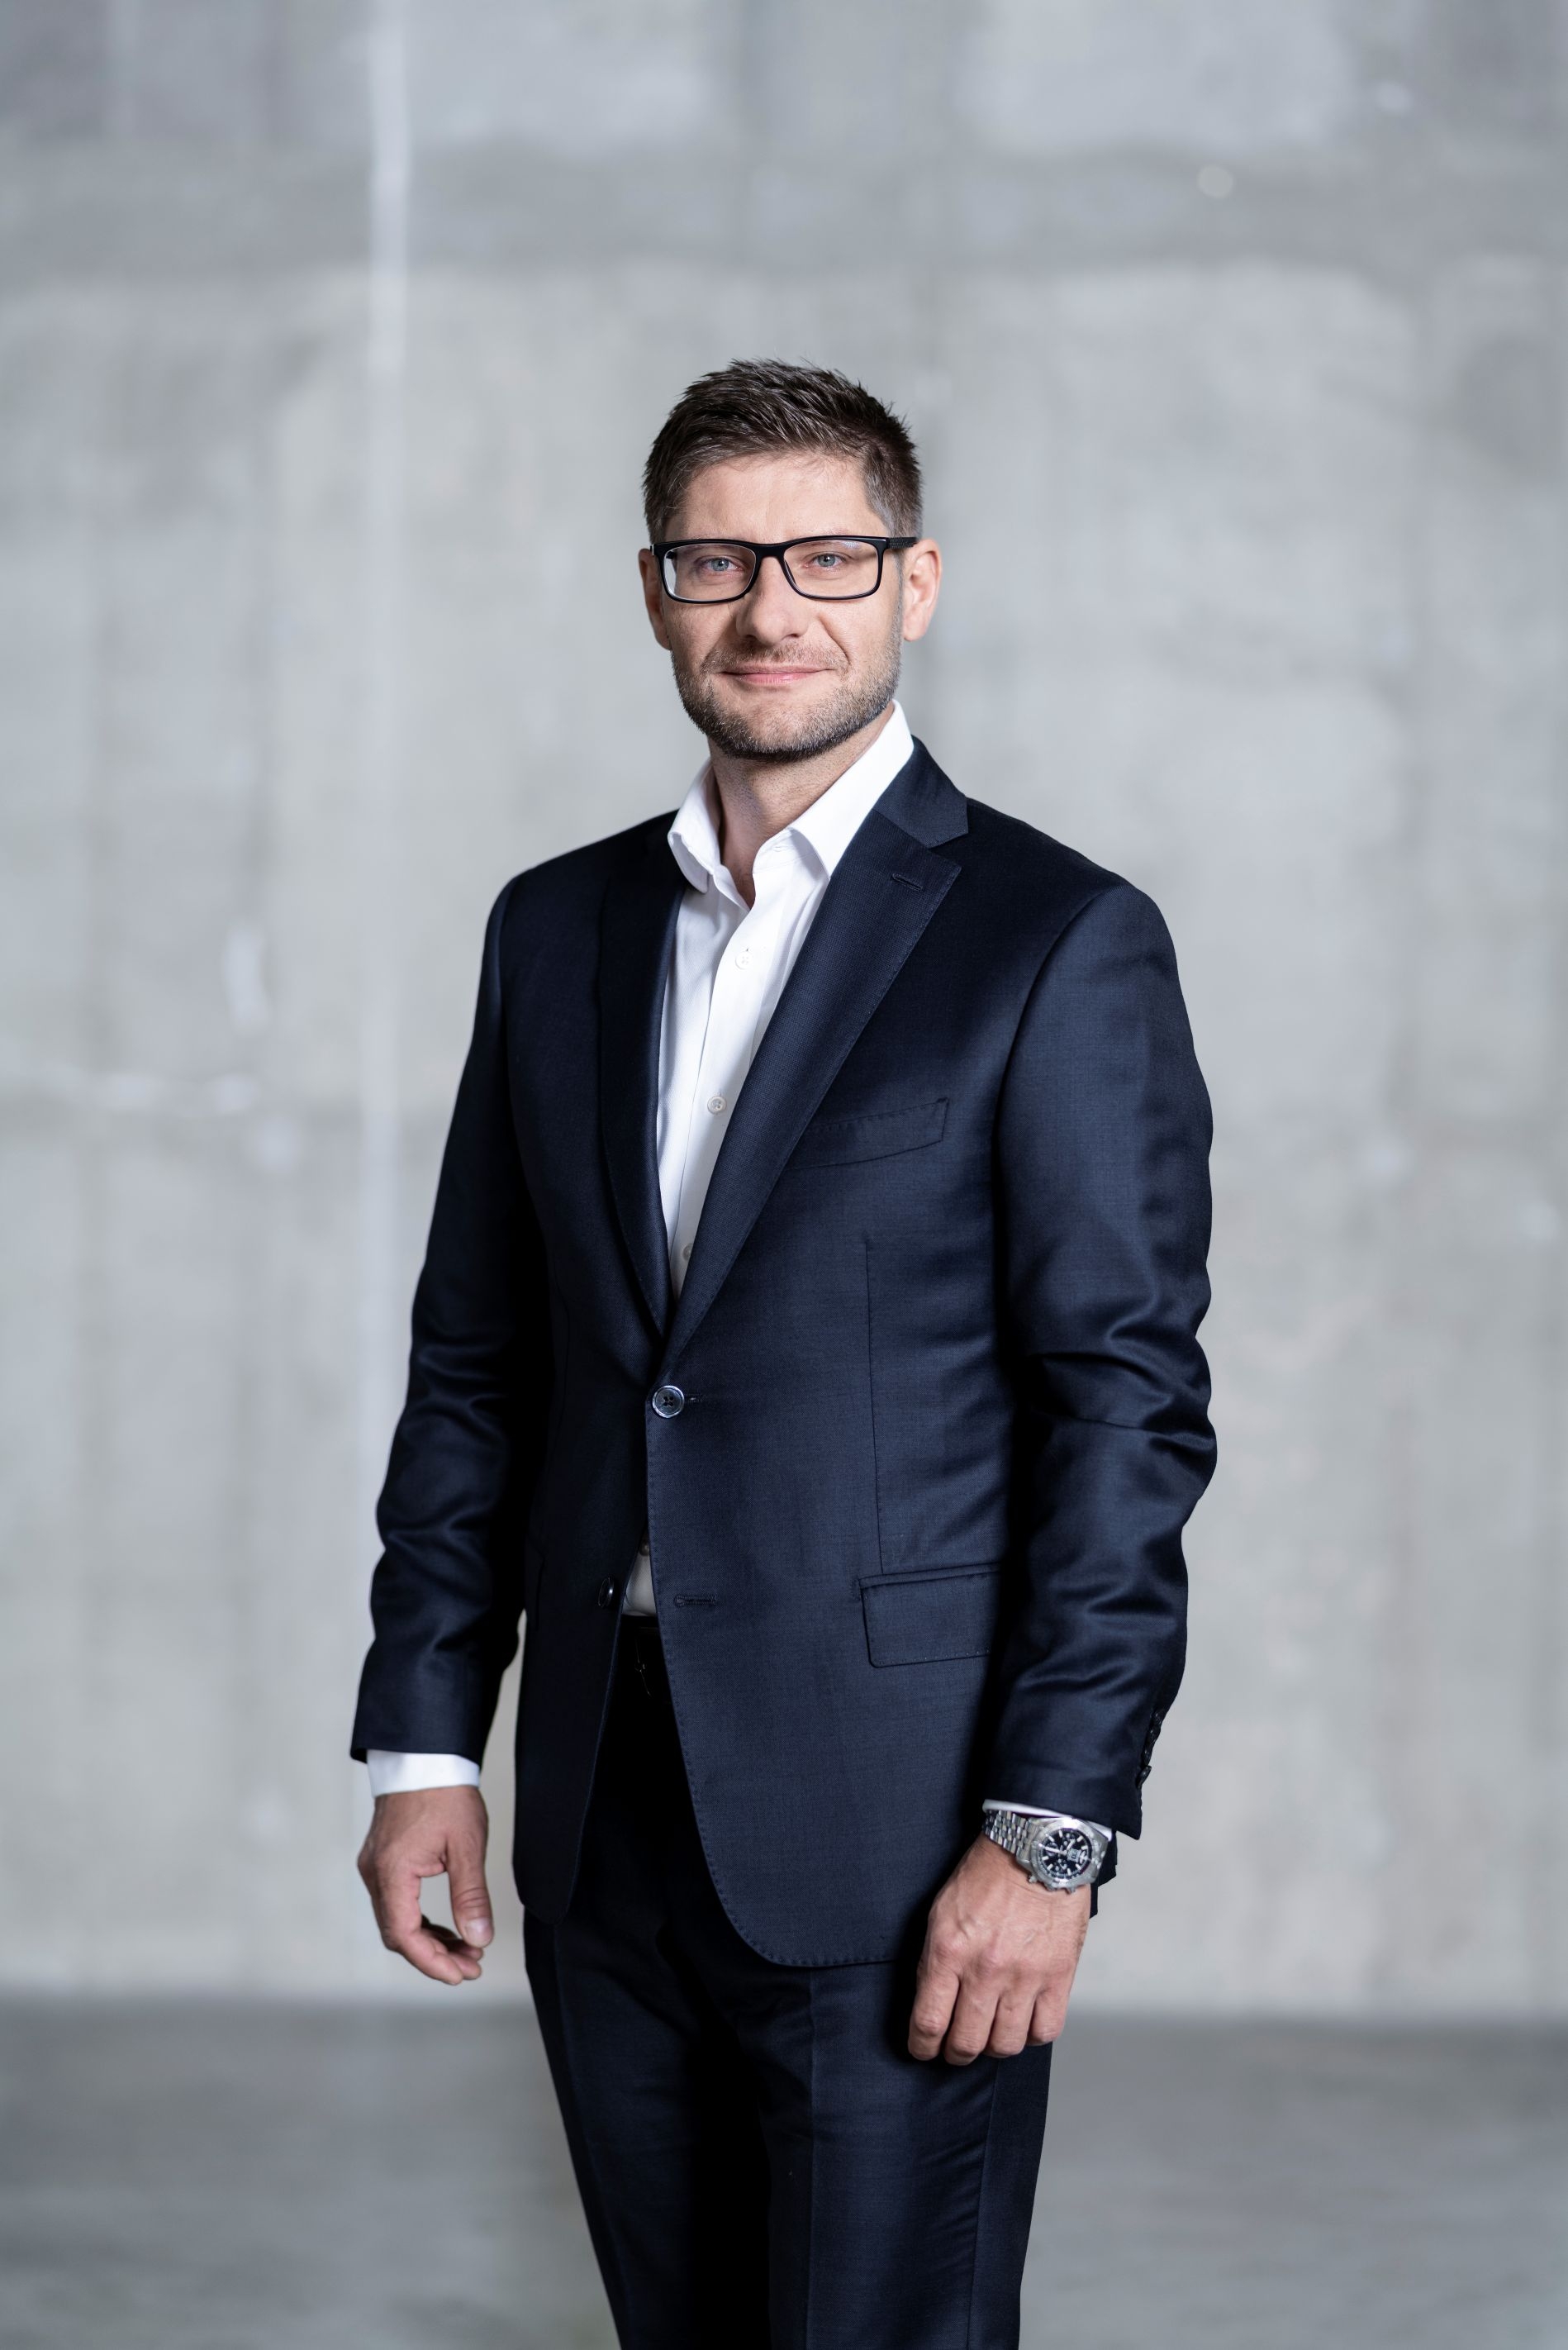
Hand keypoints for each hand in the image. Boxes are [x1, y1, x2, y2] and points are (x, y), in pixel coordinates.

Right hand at [356, 1785, 494, 1984]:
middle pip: (398, 1934)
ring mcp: (375, 1867)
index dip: (432, 1962)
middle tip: (472, 1965)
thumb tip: (479, 1938)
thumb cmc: (445, 1793)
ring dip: (429, 1940)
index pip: (404, 1935)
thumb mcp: (466, 1846)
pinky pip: (396, 1903)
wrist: (424, 1756)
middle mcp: (375, 1873)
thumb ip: (471, 1895)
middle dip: (434, 1956)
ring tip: (466, 1949)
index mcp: (392, 1871)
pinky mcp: (381, 1861)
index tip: (461, 1974)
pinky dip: (420, 1920)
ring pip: (396, 1921)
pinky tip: (446, 1928)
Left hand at [908, 1834, 1089, 2062]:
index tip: (923, 2050)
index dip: (922, 2047)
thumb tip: (931, 2004)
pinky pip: (1046, 2031)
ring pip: (1006, 2044)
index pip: (929, 2023)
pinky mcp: (1058, 1976)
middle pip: (967, 2043)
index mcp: (949, 1951)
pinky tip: (1025, 2020)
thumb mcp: (940, 1912)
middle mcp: (986, 1970)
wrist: (1035, 1850)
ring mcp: (1025, 1976)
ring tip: (992, 2034)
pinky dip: (1033, 2034)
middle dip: (956, 2053)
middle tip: (957, 2048)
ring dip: (995, 2046)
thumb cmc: (986, 1876)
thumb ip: (934, 1961)